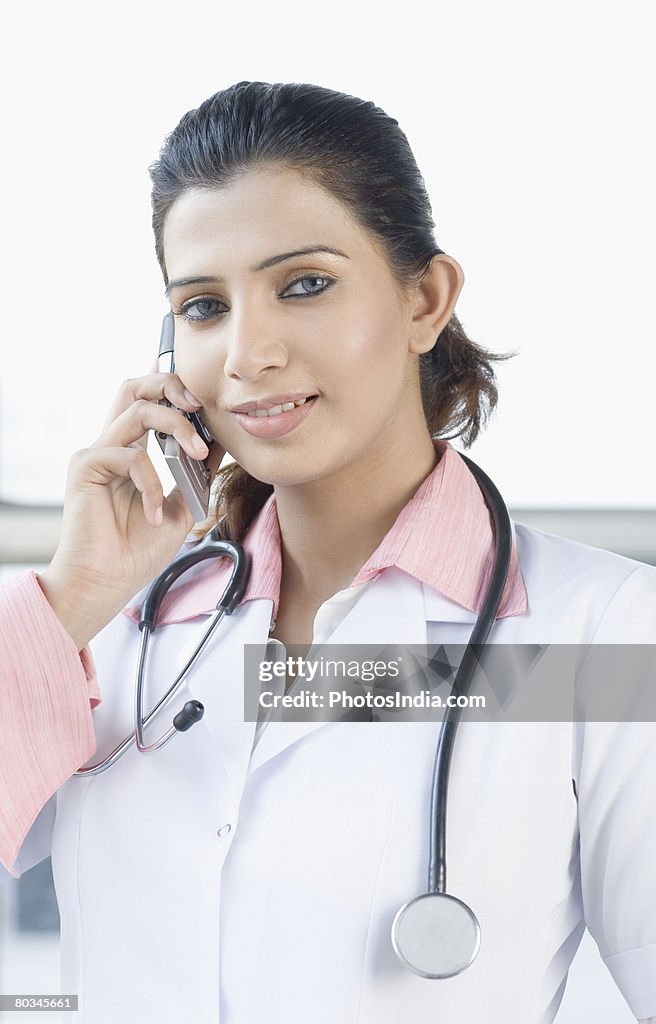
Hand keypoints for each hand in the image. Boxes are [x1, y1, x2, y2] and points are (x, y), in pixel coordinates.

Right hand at [38, 372, 225, 649]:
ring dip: (177, 427)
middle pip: (133, 386)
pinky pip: (132, 457)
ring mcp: (96, 453)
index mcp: (131, 451)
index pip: (148, 402)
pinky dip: (152, 483)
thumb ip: (196, 475)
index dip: (172, 388)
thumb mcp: (182, 507)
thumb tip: (219, 444)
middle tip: (198, 404)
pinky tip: (153, 514)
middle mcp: (111, 446)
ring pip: (139, 410)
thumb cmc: (137, 552)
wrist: (107, 583)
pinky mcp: (85, 466)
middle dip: (169, 384)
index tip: (204, 402)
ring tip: (197, 455)